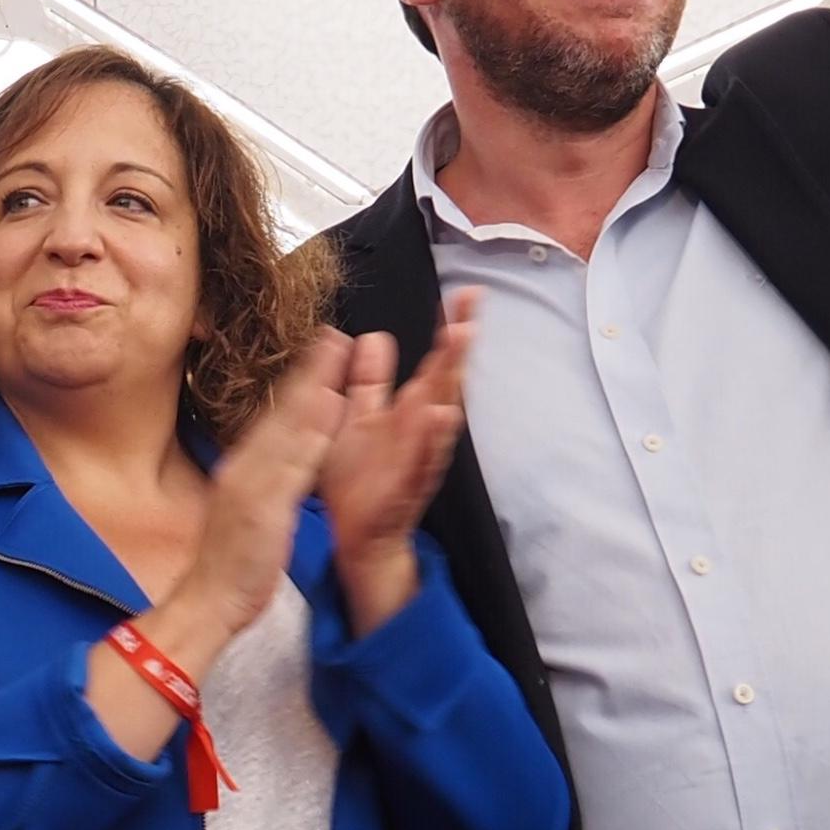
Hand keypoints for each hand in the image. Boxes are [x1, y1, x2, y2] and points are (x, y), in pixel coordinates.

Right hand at [175, 331, 351, 646]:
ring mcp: (251, 486)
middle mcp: (244, 468)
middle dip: (309, 373)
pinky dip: (310, 437)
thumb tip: (274, 454)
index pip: (274, 419)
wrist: (205, 602)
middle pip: (281, 414)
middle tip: (335, 335)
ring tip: (338, 357)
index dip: (299, 383)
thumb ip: (260, 479)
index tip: (320, 350)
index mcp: (243, 469)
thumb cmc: (228, 562)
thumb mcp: (243, 510)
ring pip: (287, 431)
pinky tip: (329, 413)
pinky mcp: (262, 509)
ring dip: (313, 391)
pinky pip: (292, 466)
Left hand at [316, 298, 476, 627]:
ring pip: (441, 413)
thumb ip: (368, 380)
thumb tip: (374, 336)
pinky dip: (432, 437)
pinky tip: (440, 414)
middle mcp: (419, 429)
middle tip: (473, 306)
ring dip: (451, 379)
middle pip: (445, 378)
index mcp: (408, 409)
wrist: (358, 536)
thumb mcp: (357, 417)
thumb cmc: (361, 477)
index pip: (434, 361)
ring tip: (460, 342)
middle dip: (459, 343)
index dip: (448, 327)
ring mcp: (418, 455)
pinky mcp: (406, 484)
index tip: (466, 293)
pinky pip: (422, 458)